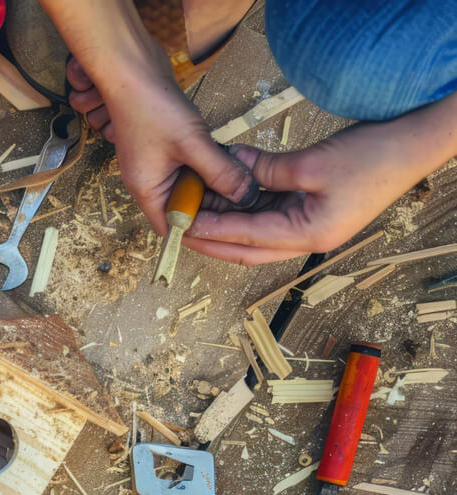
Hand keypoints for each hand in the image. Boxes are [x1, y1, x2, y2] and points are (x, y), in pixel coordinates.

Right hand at [67, 53, 258, 233]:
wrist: (131, 70)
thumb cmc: (152, 107)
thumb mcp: (193, 143)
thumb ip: (220, 171)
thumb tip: (246, 195)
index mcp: (146, 189)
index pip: (171, 227)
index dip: (198, 229)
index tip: (228, 223)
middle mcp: (147, 182)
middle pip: (182, 207)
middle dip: (210, 204)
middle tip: (242, 198)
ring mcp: (154, 165)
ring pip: (187, 186)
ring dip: (210, 183)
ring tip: (237, 178)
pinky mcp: (162, 149)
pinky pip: (187, 168)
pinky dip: (205, 166)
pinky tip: (224, 157)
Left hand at [185, 122, 438, 264]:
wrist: (413, 146)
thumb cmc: (372, 156)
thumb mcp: (311, 163)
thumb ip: (266, 169)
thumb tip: (232, 166)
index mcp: (308, 235)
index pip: (247, 237)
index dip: (212, 230)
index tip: (182, 223)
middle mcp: (308, 240)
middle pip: (248, 248)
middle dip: (213, 240)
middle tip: (179, 229)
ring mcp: (312, 228)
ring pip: (258, 235)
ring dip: (229, 225)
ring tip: (196, 212)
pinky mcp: (314, 212)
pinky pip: (272, 216)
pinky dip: (249, 208)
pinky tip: (227, 196)